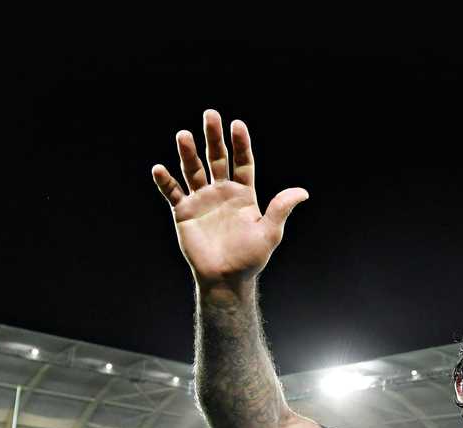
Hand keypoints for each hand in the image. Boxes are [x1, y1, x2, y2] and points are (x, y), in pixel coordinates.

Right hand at [152, 109, 308, 289]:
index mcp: (243, 194)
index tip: (237, 124)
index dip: (240, 144)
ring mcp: (202, 200)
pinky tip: (159, 169)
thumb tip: (303, 192)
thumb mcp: (270, 232)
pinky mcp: (184, 212)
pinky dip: (165, 181)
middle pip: (217, 158)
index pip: (242, 162)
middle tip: (210, 114)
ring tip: (183, 135)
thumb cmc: (250, 258)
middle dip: (213, 137)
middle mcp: (221, 192)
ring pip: (193, 170)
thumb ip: (281, 209)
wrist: (226, 278)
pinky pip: (173, 193)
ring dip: (188, 153)